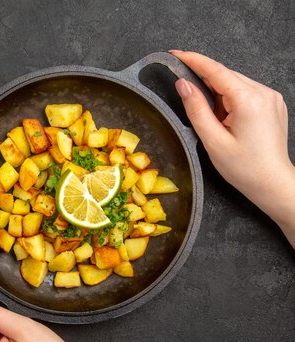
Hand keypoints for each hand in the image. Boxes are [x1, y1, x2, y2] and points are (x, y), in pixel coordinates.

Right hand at [170, 50, 294, 247]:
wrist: (272, 182)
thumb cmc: (244, 167)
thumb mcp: (212, 140)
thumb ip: (196, 109)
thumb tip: (183, 85)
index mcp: (248, 100)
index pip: (215, 71)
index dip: (193, 60)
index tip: (175, 54)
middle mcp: (263, 93)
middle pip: (225, 76)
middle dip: (204, 82)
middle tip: (186, 95)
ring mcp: (270, 97)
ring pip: (234, 84)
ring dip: (217, 94)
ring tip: (214, 122)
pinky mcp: (272, 104)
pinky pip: (245, 92)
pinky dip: (230, 99)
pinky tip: (225, 119)